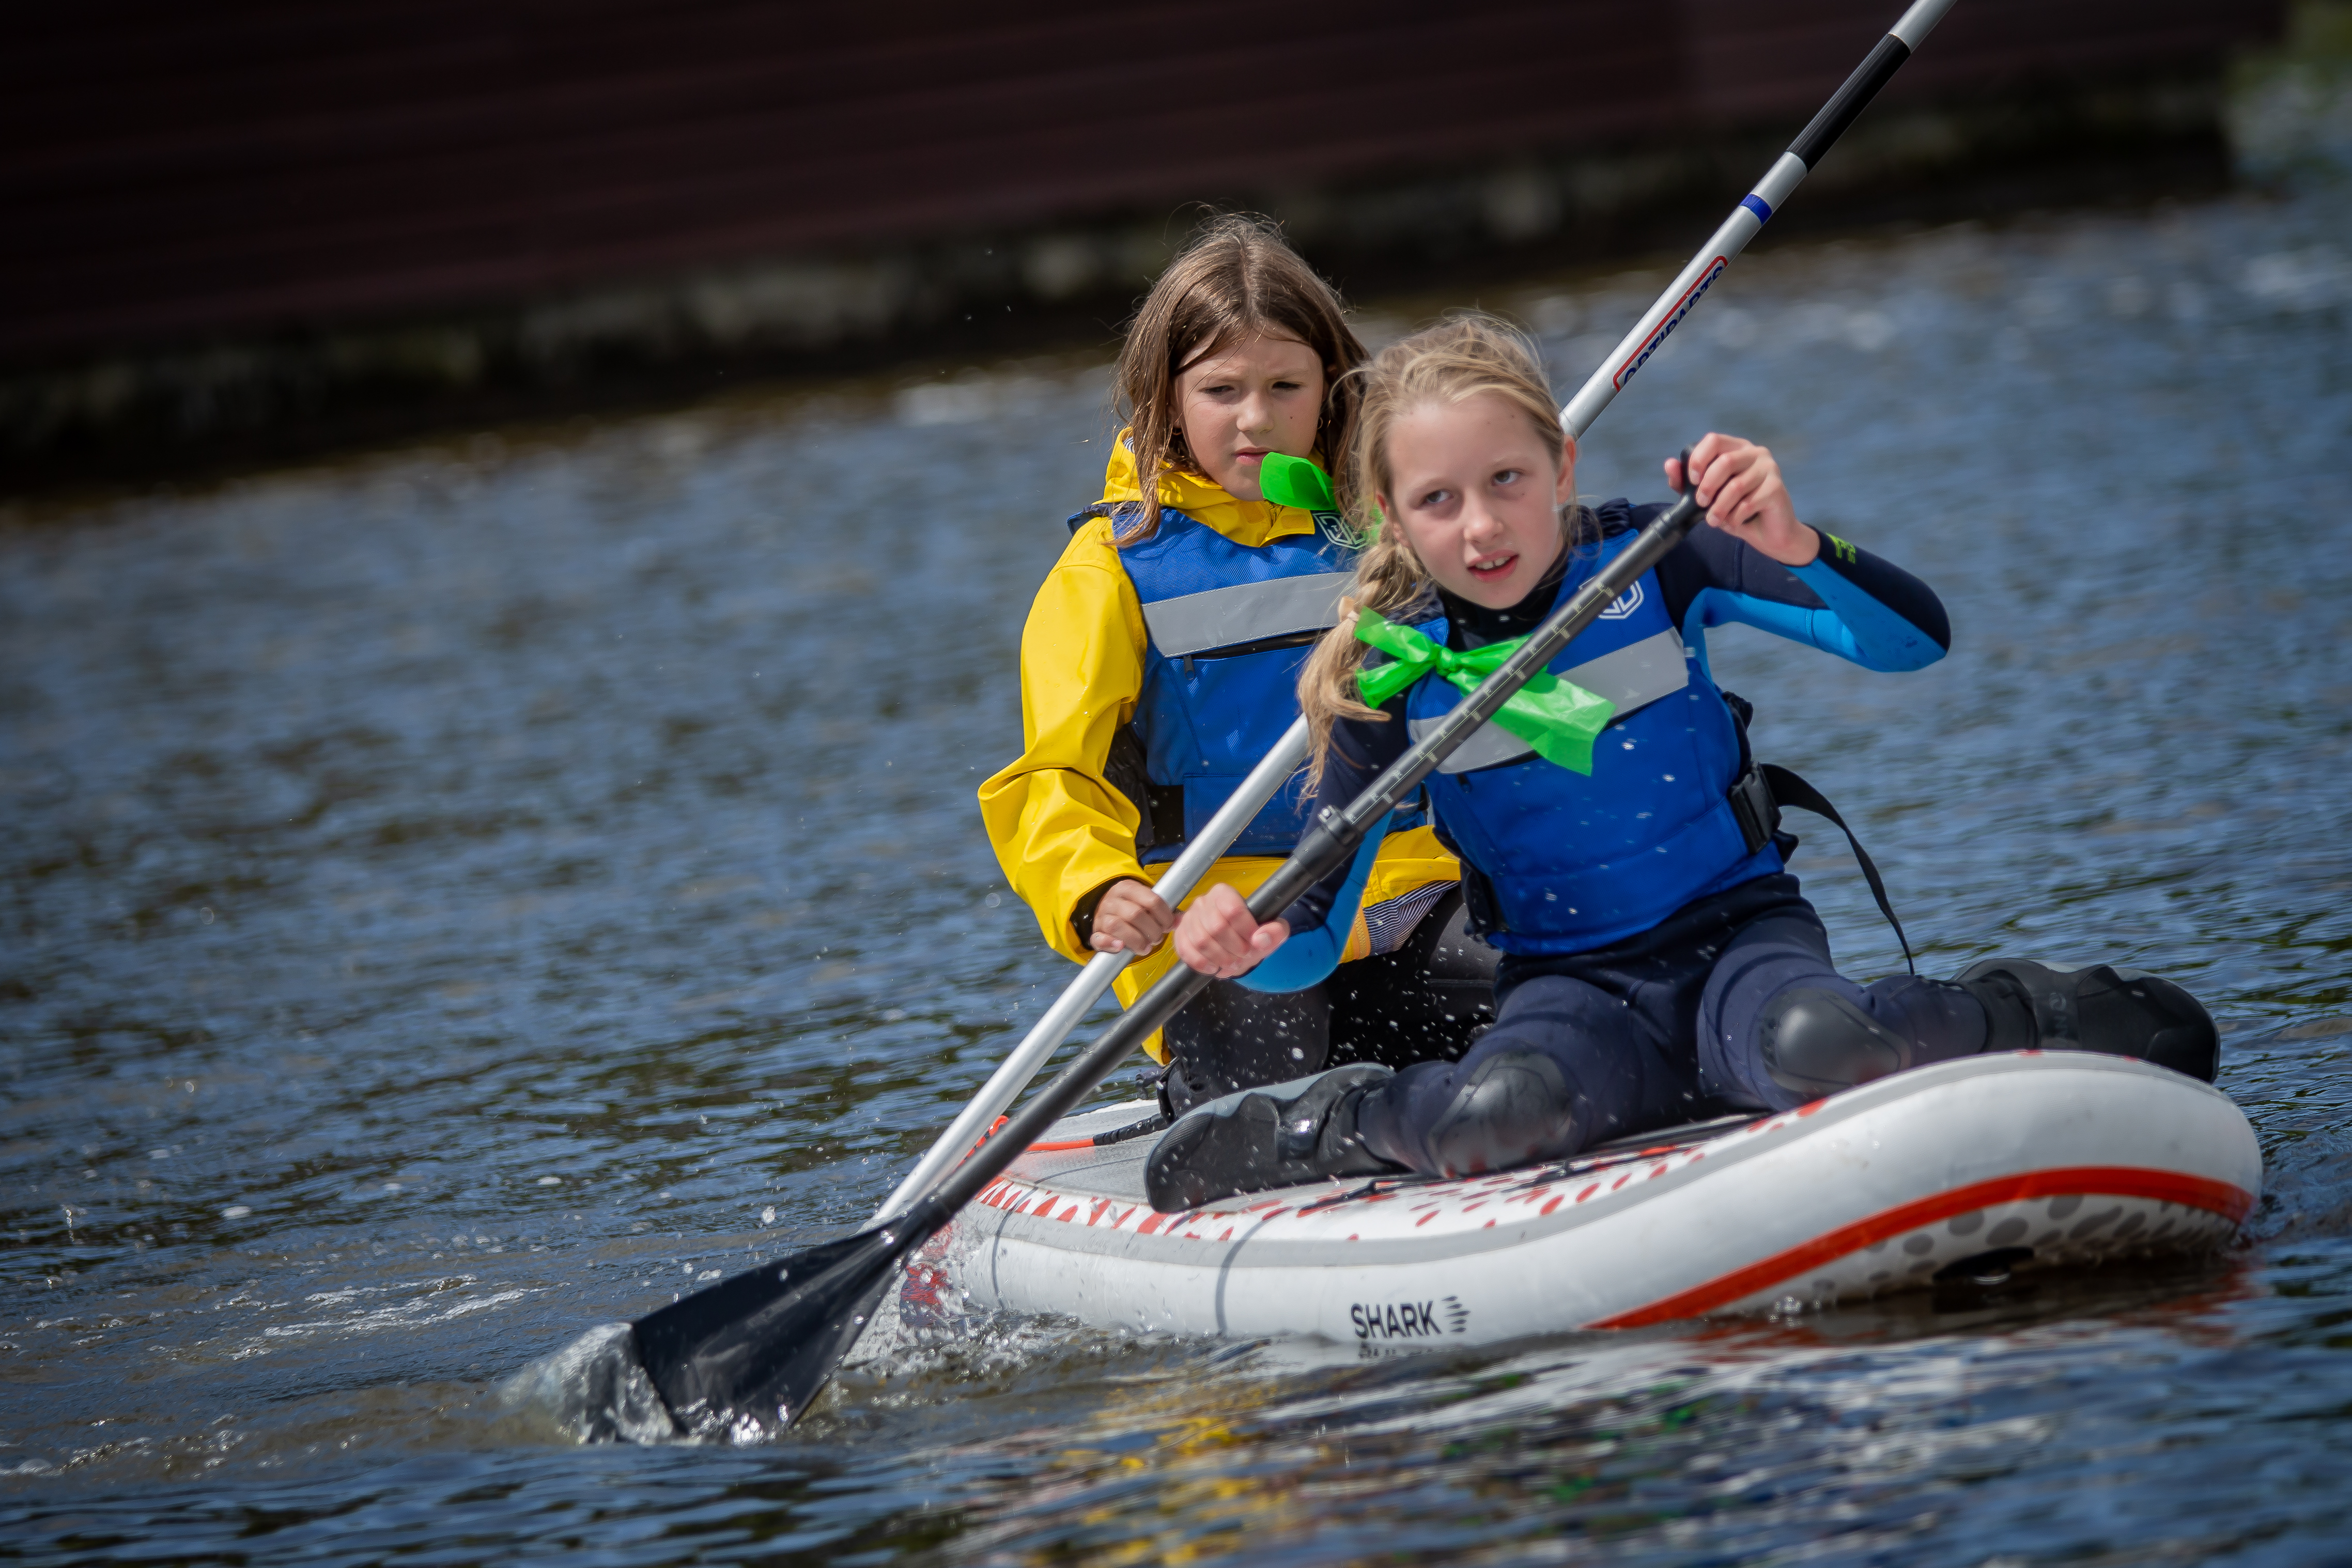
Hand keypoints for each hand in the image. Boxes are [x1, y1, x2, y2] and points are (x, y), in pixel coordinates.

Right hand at [1089, 879, 1174, 954]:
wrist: (1103, 910)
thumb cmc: (1130, 908)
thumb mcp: (1144, 902)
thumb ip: (1162, 910)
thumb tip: (1180, 920)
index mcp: (1127, 888)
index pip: (1152, 900)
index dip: (1164, 916)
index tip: (1168, 925)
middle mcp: (1112, 900)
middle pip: (1135, 914)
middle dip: (1152, 930)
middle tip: (1157, 938)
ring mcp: (1102, 916)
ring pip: (1117, 926)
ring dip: (1136, 940)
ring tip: (1145, 947)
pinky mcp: (1095, 932)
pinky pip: (1099, 938)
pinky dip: (1110, 943)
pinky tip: (1121, 946)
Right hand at [1173, 883, 1290, 978]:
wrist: (1233, 944)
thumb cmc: (1250, 935)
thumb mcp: (1270, 931)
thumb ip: (1275, 932)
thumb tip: (1262, 939)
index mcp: (1224, 894)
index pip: (1233, 909)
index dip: (1246, 930)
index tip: (1255, 942)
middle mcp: (1203, 902)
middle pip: (1216, 927)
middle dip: (1234, 947)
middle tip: (1243, 955)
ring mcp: (1189, 919)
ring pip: (1201, 941)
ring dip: (1220, 958)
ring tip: (1232, 964)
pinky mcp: (1180, 935)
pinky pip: (1186, 951)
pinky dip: (1202, 964)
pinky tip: (1214, 967)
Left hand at [1665, 434, 1817, 566]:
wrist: (1767, 534)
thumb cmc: (1736, 510)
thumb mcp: (1706, 496)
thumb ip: (1685, 482)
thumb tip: (1669, 464)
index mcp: (1736, 448)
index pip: (1713, 440)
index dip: (1698, 459)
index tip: (1692, 480)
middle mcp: (1755, 453)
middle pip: (1725, 461)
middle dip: (1707, 486)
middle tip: (1701, 504)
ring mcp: (1769, 468)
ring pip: (1736, 486)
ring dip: (1719, 508)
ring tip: (1713, 521)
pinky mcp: (1777, 488)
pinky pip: (1748, 503)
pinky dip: (1735, 517)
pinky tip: (1734, 522)